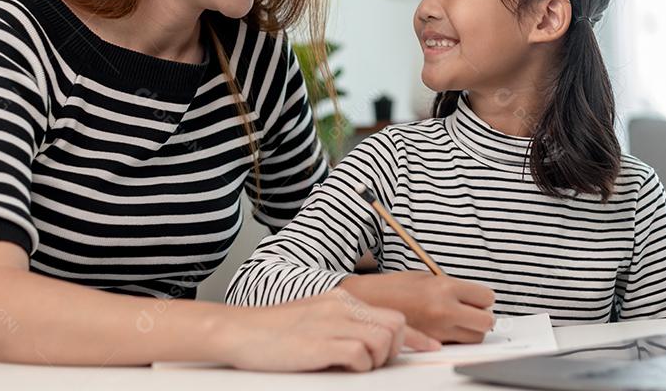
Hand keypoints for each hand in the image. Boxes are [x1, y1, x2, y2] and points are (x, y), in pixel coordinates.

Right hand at [213, 289, 439, 371]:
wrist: (237, 330)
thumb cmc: (271, 332)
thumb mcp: (314, 319)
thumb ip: (343, 325)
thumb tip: (370, 344)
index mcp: (342, 299)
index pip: (391, 313)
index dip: (414, 335)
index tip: (429, 347)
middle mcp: (342, 306)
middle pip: (396, 324)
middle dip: (395, 349)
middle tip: (373, 363)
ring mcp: (332, 322)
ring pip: (383, 340)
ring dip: (374, 360)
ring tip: (350, 365)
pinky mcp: (321, 342)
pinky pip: (360, 355)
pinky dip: (357, 366)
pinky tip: (337, 366)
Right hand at [339, 271, 495, 343]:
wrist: (368, 302)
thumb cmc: (395, 286)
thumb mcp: (427, 277)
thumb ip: (452, 286)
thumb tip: (474, 297)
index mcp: (444, 288)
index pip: (486, 297)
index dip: (484, 298)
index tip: (478, 297)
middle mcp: (443, 310)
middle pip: (485, 322)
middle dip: (483, 316)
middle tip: (474, 311)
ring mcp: (437, 330)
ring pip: (474, 338)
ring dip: (472, 330)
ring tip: (459, 320)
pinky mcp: (430, 343)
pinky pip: (456, 345)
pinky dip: (456, 339)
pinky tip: (445, 328)